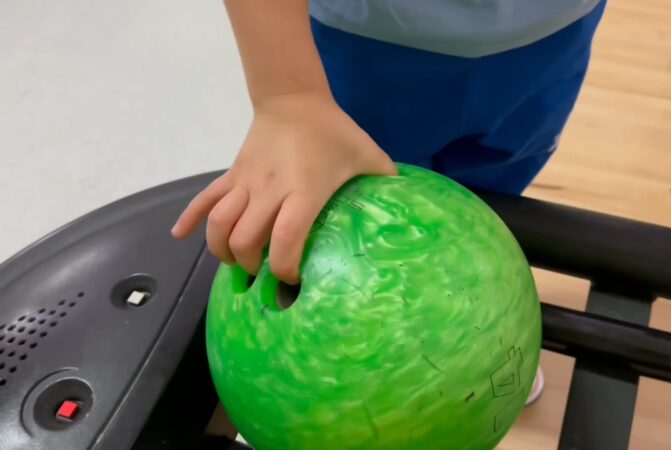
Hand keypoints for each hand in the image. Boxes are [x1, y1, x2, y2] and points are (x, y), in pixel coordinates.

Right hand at [171, 91, 395, 282]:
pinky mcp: (232, 175)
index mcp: (303, 190)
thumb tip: (409, 210)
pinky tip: (180, 236)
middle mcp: (269, 190)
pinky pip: (204, 199)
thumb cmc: (334, 132)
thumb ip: (386, 182)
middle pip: (245, 239)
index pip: (285, 238)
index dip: (284, 266)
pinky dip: (190, 219)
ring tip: (236, 265)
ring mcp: (245, 182)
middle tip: (265, 276)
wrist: (294, 99)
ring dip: (223, 251)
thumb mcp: (367, 155)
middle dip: (252, 266)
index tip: (293, 280)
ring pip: (219, 224)